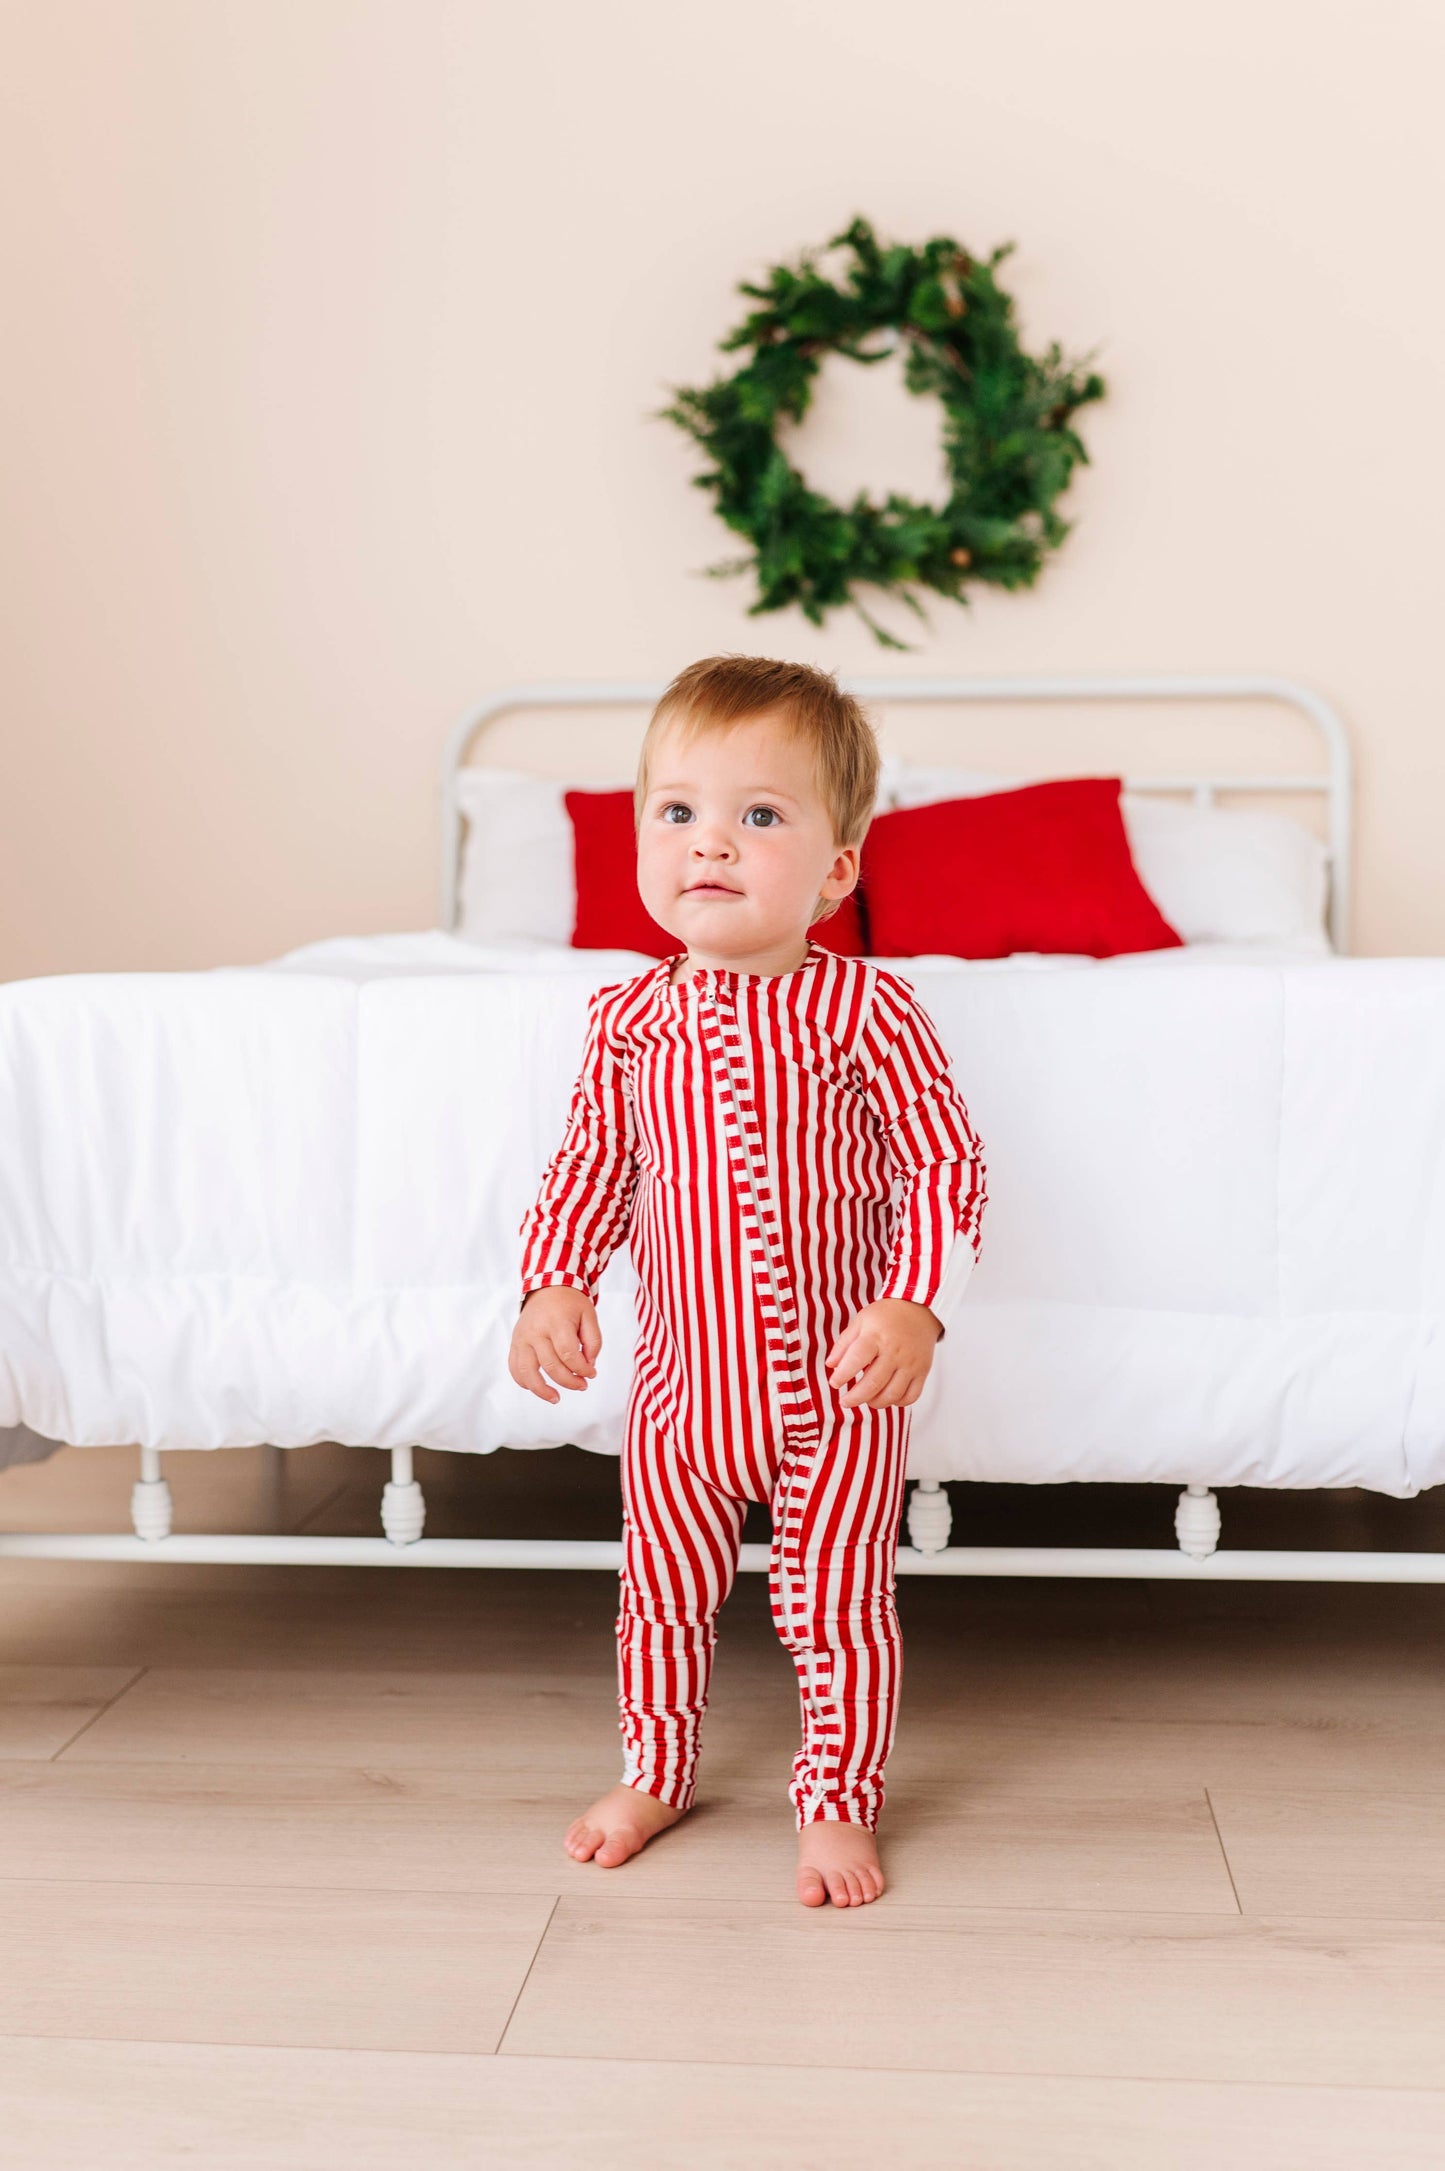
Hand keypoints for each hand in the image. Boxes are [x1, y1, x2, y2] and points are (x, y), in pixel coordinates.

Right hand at [508, 1287, 600, 1404]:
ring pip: (527, 1372)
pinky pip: (514, 1368)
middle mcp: (536, 1331)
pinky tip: (538, 1388)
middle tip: (582, 1385)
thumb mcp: (589, 1315)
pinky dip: (524, 1382)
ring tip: (556, 1398)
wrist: (546, 1286)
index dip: (582, 1369)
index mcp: (556, 1322)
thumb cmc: (570, 1303)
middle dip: (569, 1381)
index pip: (568, 1354)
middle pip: (551, 1366)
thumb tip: (588, 1366)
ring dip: (542, 1390)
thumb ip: (593, 1341)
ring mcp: (522, 1338)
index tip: (591, 1374)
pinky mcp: (515, 1343)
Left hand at [825, 1299, 940, 1409]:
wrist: (918, 1309)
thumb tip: (831, 1365)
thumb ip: (844, 1344)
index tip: (834, 1382)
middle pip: (873, 1383)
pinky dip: (897, 1403)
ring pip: (892, 1394)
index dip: (842, 1375)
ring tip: (866, 1400)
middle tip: (845, 1401)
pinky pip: (911, 1396)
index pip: (856, 1359)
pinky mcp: (922, 1371)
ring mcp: (910, 1363)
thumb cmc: (887, 1316)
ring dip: (875, 1403)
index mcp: (876, 1336)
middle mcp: (894, 1351)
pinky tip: (887, 1397)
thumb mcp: (861, 1321)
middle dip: (855, 1398)